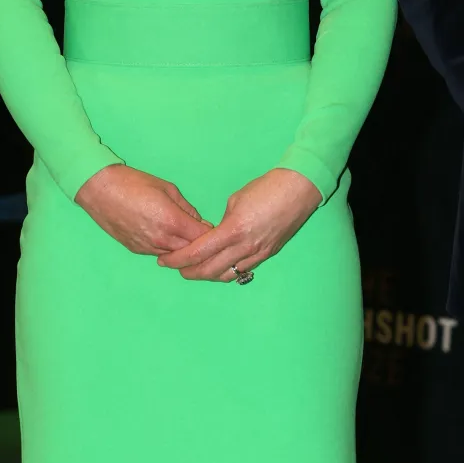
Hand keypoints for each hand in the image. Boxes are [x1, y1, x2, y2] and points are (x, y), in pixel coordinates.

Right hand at [74, 163, 212, 254]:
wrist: (101, 191)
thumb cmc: (135, 183)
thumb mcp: (168, 189)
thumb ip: (186, 208)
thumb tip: (200, 222)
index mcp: (172, 222)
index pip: (202, 238)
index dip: (212, 235)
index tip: (217, 229)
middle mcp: (161, 240)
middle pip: (190, 252)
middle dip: (200, 245)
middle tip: (206, 235)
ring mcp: (147, 248)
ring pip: (175, 256)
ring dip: (184, 249)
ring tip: (188, 236)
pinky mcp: (136, 250)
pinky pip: (159, 253)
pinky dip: (168, 248)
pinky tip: (169, 237)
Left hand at [156, 168, 322, 282]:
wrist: (299, 189)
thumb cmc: (267, 187)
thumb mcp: (236, 199)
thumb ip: (223, 221)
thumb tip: (215, 233)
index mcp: (233, 230)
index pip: (198, 253)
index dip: (178, 259)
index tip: (165, 260)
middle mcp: (244, 247)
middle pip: (208, 270)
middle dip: (188, 271)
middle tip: (174, 267)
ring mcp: (257, 254)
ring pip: (225, 275)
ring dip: (206, 275)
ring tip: (194, 269)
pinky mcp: (267, 255)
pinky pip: (241, 270)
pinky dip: (225, 271)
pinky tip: (218, 266)